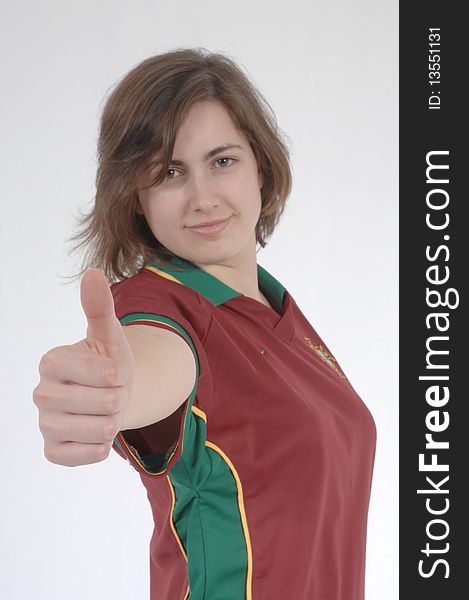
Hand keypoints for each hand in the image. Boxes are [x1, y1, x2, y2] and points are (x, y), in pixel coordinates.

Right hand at [33, 269, 133, 465]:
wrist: (110, 396)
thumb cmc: (109, 363)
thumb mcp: (110, 336)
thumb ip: (100, 308)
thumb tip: (92, 274)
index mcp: (52, 361)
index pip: (101, 373)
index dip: (118, 374)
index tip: (113, 371)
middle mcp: (41, 393)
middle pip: (104, 403)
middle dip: (120, 398)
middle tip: (111, 393)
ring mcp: (44, 424)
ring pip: (101, 430)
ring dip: (115, 421)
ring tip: (106, 411)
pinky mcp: (52, 451)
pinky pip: (90, 455)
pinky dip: (103, 446)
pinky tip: (97, 432)